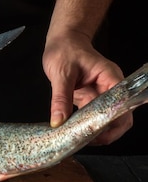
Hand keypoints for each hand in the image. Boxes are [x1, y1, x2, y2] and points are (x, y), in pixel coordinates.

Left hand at [43, 30, 131, 144]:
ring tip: (79, 139)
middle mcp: (109, 87)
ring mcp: (100, 94)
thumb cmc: (64, 49)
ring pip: (105, 119)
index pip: (121, 104)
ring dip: (95, 130)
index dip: (114, 121)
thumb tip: (58, 121)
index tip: (99, 133)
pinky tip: (74, 132)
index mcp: (110, 78)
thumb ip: (60, 98)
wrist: (62, 40)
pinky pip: (92, 116)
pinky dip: (85, 125)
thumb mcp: (60, 73)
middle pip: (119, 116)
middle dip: (106, 131)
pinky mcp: (90, 98)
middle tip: (87, 140)